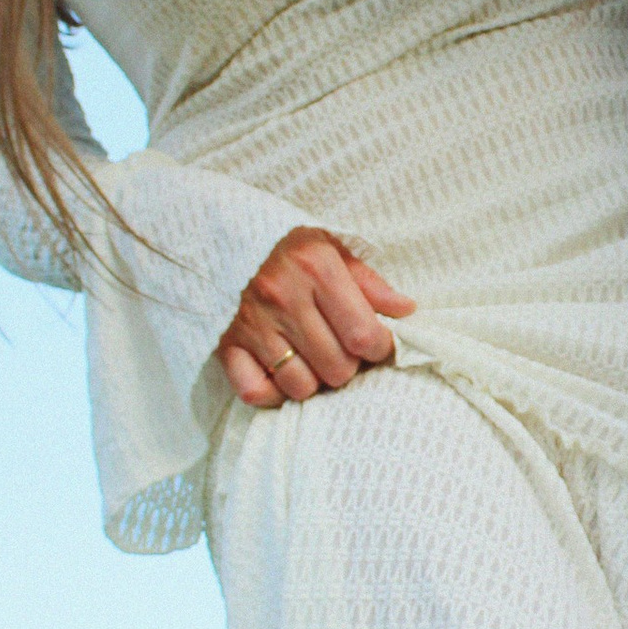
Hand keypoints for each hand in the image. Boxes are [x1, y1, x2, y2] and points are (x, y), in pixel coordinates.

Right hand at [216, 225, 412, 407]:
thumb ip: (369, 282)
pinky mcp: (226, 345)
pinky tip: (282, 375)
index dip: (380, 348)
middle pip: (337, 368)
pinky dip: (273, 393)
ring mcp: (252, 324)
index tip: (376, 344)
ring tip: (313, 360)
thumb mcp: (331, 248)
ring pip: (301, 386)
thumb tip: (406, 311)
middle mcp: (283, 297)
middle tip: (341, 350)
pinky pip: (256, 392)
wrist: (221, 235)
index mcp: (316, 269)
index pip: (363, 335)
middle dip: (348, 366)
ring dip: (314, 381)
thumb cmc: (286, 246)